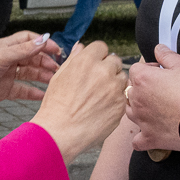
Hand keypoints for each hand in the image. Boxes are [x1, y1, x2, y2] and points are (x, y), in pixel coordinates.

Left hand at [0, 31, 63, 112]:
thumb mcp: (2, 56)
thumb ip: (24, 50)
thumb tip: (43, 40)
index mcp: (7, 47)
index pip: (30, 40)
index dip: (44, 44)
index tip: (56, 50)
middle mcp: (8, 60)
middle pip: (32, 57)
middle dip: (46, 61)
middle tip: (58, 68)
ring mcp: (7, 75)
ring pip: (30, 73)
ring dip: (42, 76)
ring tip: (53, 80)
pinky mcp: (4, 90)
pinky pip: (23, 90)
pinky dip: (33, 92)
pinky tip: (42, 95)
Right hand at [32, 40, 128, 159]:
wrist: (60, 132)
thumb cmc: (56, 106)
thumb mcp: (59, 76)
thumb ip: (73, 58)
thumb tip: (81, 47)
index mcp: (86, 61)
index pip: (101, 47)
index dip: (97, 56)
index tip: (93, 64)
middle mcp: (103, 71)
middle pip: (115, 61)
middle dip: (108, 68)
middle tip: (96, 82)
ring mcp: (114, 89)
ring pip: (122, 78)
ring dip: (114, 83)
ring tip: (99, 96)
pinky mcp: (121, 105)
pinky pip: (123, 96)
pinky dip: (116, 100)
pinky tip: (102, 107)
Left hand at [123, 44, 179, 152]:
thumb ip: (167, 55)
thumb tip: (158, 48)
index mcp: (142, 79)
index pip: (136, 69)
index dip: (149, 68)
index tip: (162, 72)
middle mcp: (137, 100)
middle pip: (131, 90)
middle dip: (143, 88)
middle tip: (162, 89)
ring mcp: (141, 121)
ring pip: (130, 112)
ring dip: (139, 109)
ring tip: (156, 108)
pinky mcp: (149, 138)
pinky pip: (137, 141)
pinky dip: (141, 137)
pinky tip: (149, 133)